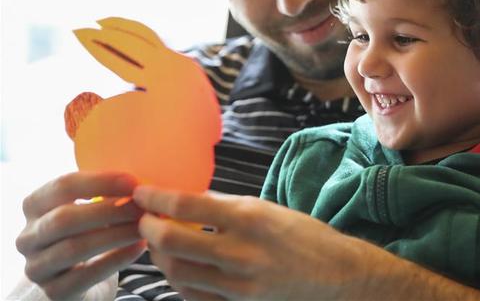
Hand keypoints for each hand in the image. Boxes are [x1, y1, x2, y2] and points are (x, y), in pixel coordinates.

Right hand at [15, 171, 145, 300]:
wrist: (79, 278)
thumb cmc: (88, 232)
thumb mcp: (89, 208)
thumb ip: (105, 193)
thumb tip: (138, 182)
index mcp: (34, 206)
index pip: (63, 186)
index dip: (100, 182)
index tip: (133, 182)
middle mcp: (28, 236)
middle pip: (65, 218)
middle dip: (109, 211)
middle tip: (141, 207)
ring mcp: (36, 267)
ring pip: (74, 248)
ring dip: (115, 234)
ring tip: (144, 227)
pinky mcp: (53, 291)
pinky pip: (86, 275)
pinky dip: (117, 259)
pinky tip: (139, 247)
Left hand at [134, 187, 370, 300]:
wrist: (335, 274)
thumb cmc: (302, 235)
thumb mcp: (266, 208)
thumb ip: (225, 205)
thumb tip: (187, 199)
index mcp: (249, 217)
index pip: (186, 204)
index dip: (155, 198)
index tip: (141, 193)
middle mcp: (241, 251)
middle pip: (172, 241)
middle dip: (148, 228)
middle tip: (143, 218)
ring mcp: (238, 284)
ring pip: (177, 271)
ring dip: (159, 253)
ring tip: (159, 240)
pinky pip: (193, 294)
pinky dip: (178, 278)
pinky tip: (179, 265)